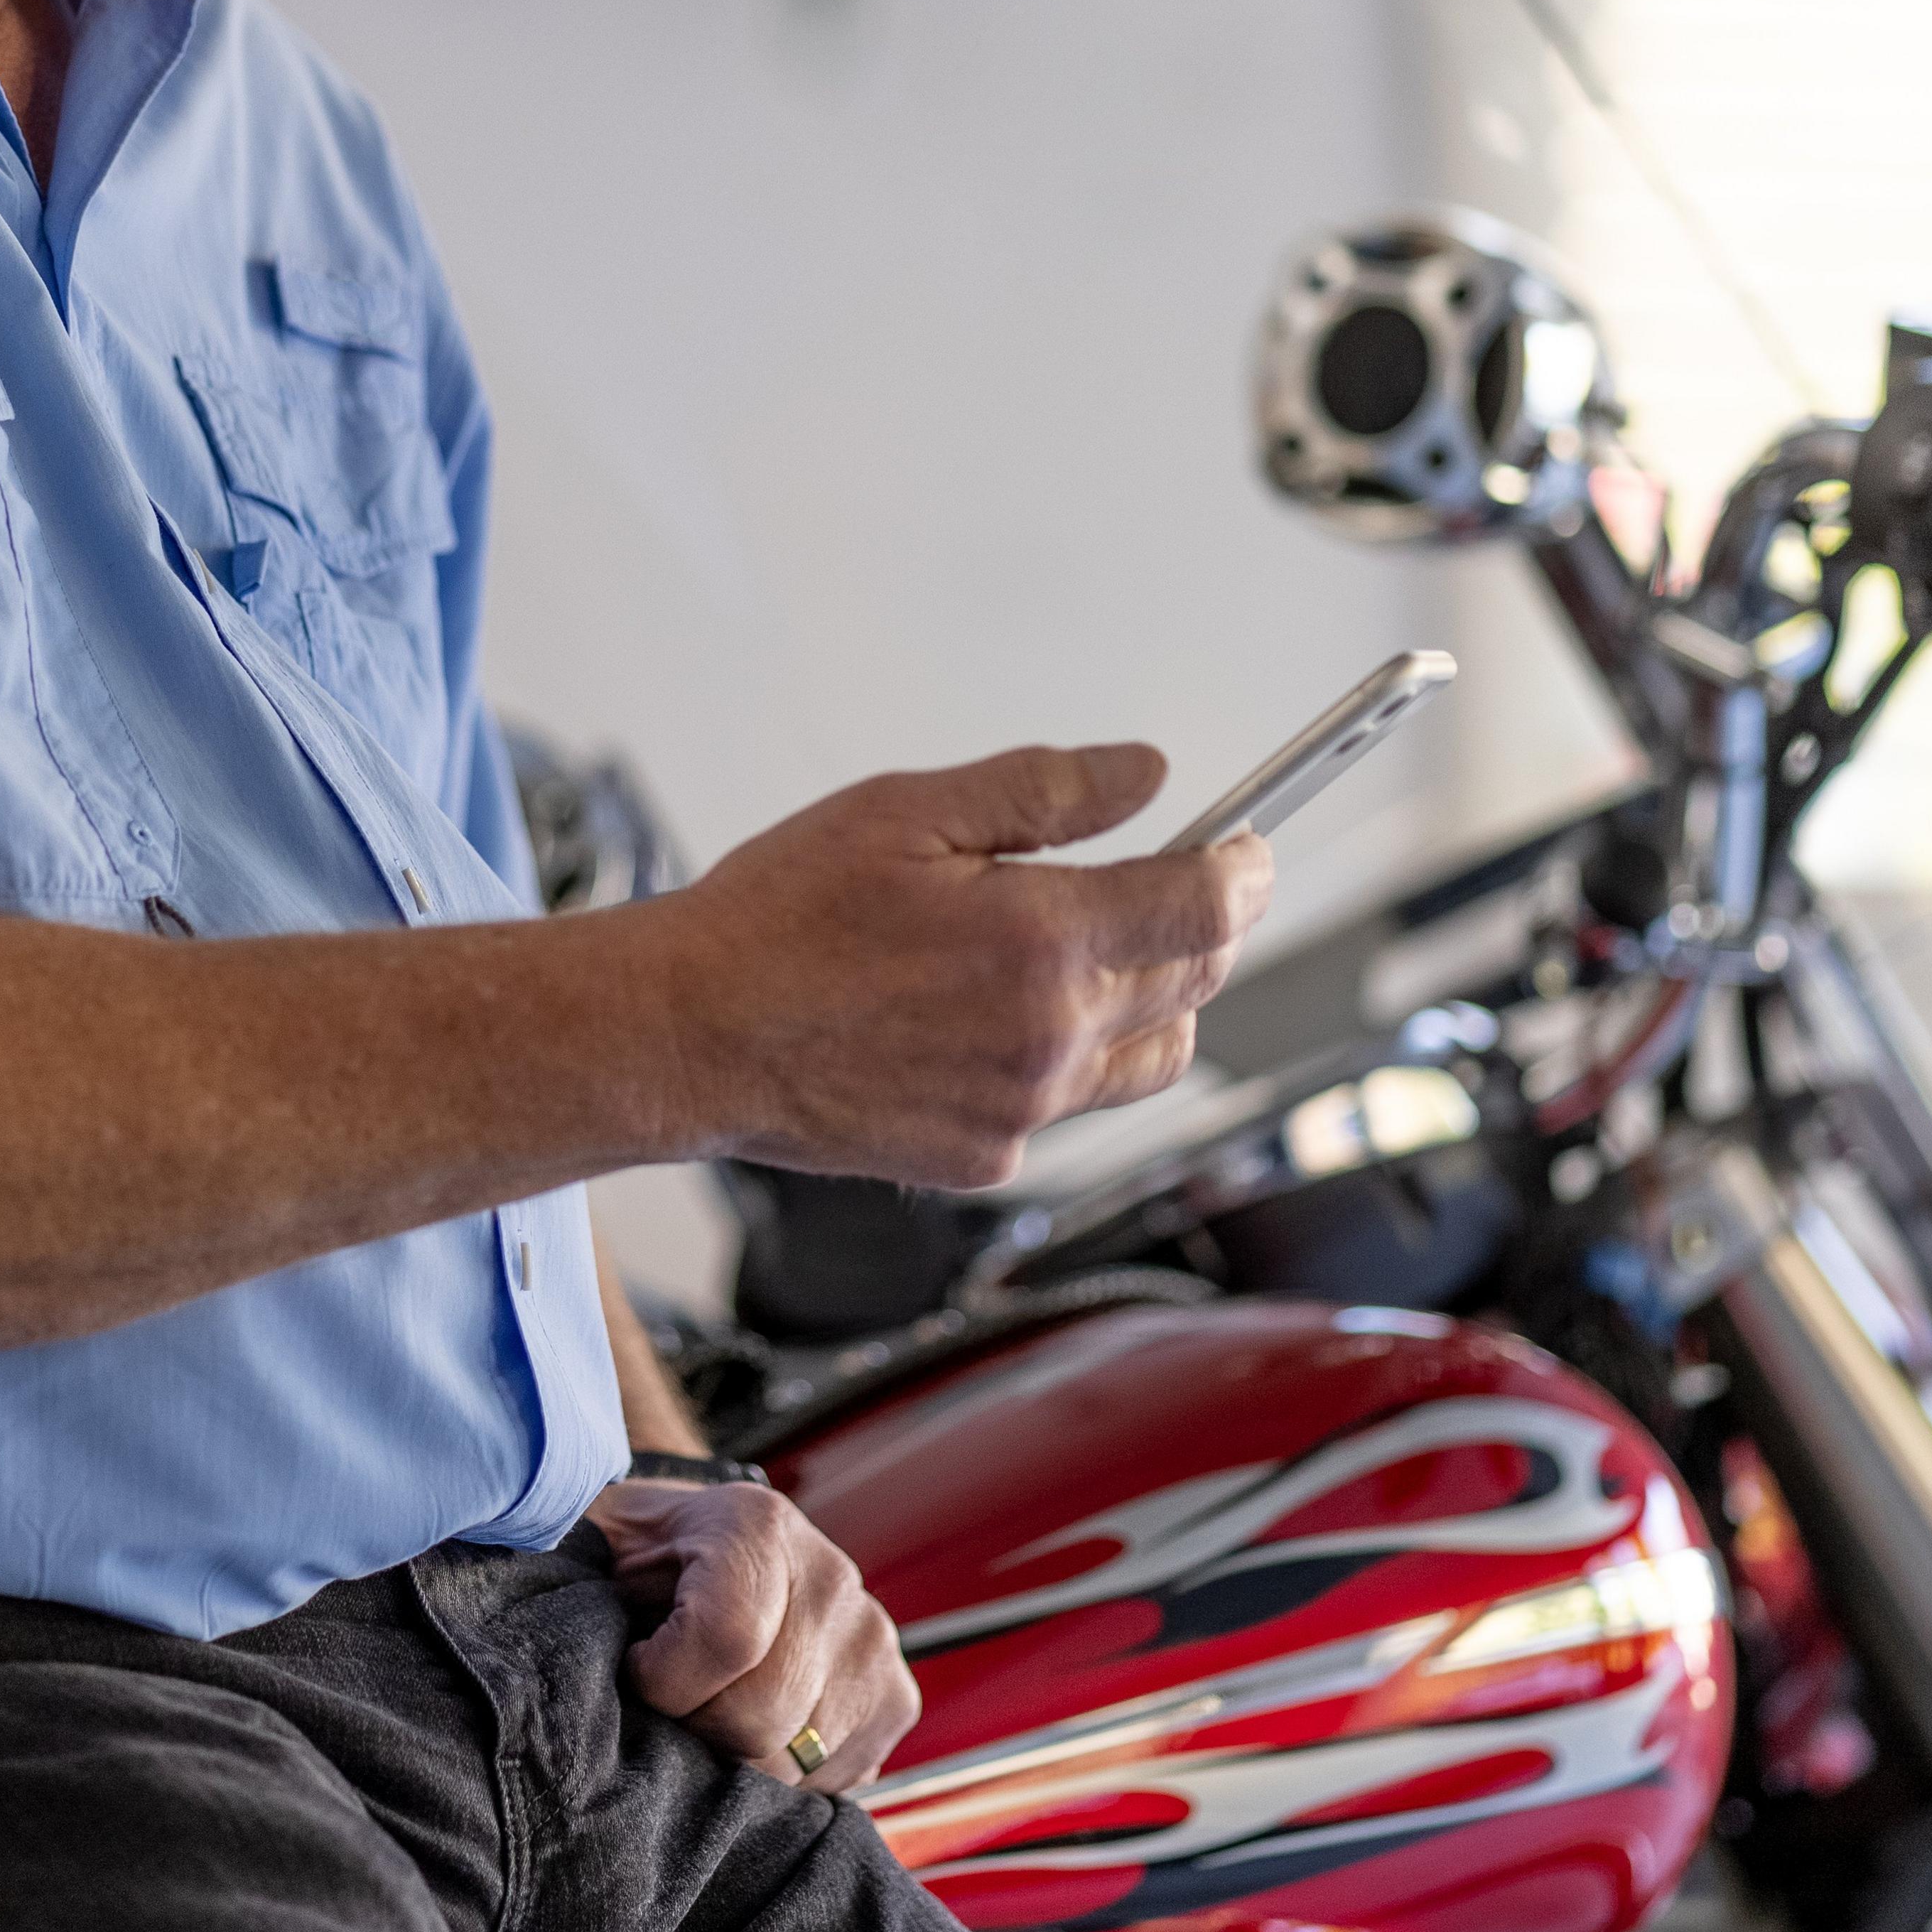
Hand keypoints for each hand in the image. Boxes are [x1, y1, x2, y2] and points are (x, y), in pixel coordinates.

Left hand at [587, 1477, 921, 1793]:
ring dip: (733, 1759)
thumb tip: (582, 1649)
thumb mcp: (599, 1551)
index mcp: (755, 1527)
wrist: (705, 1548)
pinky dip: (780, 1776)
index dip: (665, 1682)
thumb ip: (581, 1582)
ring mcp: (873, 1640)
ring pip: (792, 1761)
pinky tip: (752, 1731)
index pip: (729, 1640)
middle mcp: (832, 1576)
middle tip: (668, 1704)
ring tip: (708, 1710)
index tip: (636, 1671)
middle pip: (761, 1716)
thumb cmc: (639, 1561)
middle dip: (693, 1732)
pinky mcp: (896, 1696)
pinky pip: (831, 1779)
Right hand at [651, 744, 1266, 1189]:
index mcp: (1042, 941)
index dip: (1242, 869)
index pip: (1206, 906)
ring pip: (1152, 1055)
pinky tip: (1003, 1016)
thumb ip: (1044, 793)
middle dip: (1211, 923)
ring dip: (1157, 997)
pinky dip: (1068, 1058)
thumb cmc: (777, 919)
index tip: (1242, 847)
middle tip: (1189, 881)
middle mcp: (1050, 1038)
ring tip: (1101, 950)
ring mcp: (1022, 1108)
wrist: (688, 1035)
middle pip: (1196, 980)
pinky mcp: (983, 1155)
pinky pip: (1068, 1106)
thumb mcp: (908, 812)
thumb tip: (1146, 775)